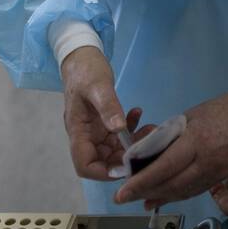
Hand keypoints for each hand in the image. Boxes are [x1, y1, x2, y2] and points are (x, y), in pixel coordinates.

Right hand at [60, 47, 149, 179]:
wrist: (81, 56)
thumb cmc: (86, 70)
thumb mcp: (98, 86)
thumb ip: (108, 107)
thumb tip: (119, 129)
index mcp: (78, 130)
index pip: (84, 165)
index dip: (103, 172)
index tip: (126, 166)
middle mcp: (85, 134)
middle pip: (102, 161)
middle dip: (125, 158)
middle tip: (147, 147)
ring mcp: (94, 129)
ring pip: (113, 149)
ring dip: (132, 144)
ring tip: (150, 130)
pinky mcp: (103, 122)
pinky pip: (117, 134)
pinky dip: (130, 129)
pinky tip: (139, 114)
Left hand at [113, 80, 227, 208]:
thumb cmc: (218, 110)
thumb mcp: (188, 117)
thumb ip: (168, 137)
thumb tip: (145, 154)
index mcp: (197, 142)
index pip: (164, 167)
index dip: (142, 182)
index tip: (122, 193)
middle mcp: (208, 162)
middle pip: (172, 185)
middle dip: (146, 193)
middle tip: (124, 198)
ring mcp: (218, 173)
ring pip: (183, 192)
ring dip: (160, 197)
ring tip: (139, 199)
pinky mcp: (223, 178)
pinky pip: (195, 190)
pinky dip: (177, 195)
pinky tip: (162, 198)